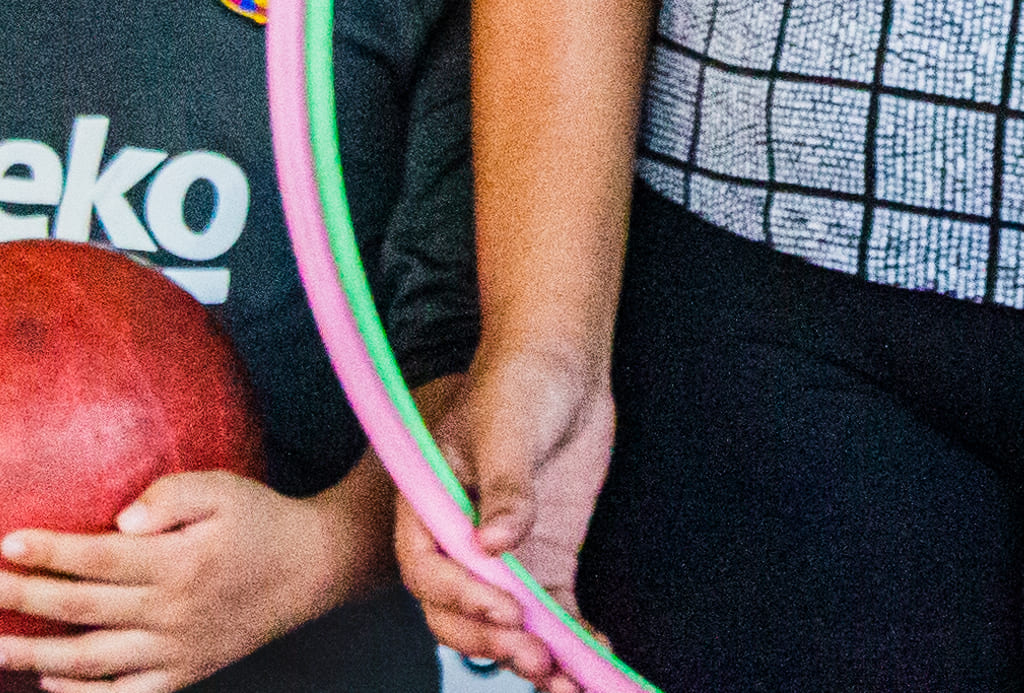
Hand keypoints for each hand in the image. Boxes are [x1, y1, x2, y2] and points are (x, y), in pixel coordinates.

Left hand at [0, 468, 360, 681]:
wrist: (312, 570)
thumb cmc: (260, 518)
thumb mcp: (224, 488)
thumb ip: (172, 495)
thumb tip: (120, 519)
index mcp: (179, 563)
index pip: (100, 558)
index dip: (52, 552)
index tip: (5, 542)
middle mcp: (173, 613)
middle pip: (84, 610)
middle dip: (25, 600)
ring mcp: (177, 651)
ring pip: (94, 661)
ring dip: (37, 657)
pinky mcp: (184, 673)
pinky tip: (48, 683)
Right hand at [395, 348, 615, 680]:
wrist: (562, 363)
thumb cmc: (519, 381)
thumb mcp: (507, 427)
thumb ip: (502, 486)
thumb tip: (494, 544)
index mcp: (428, 507)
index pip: (429, 570)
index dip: (463, 597)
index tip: (506, 609)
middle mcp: (459, 541)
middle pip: (459, 613)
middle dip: (494, 643)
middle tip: (537, 658)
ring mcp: (504, 558)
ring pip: (505, 625)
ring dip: (531, 659)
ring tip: (567, 682)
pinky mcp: (544, 562)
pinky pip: (552, 613)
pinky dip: (570, 639)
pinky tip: (595, 657)